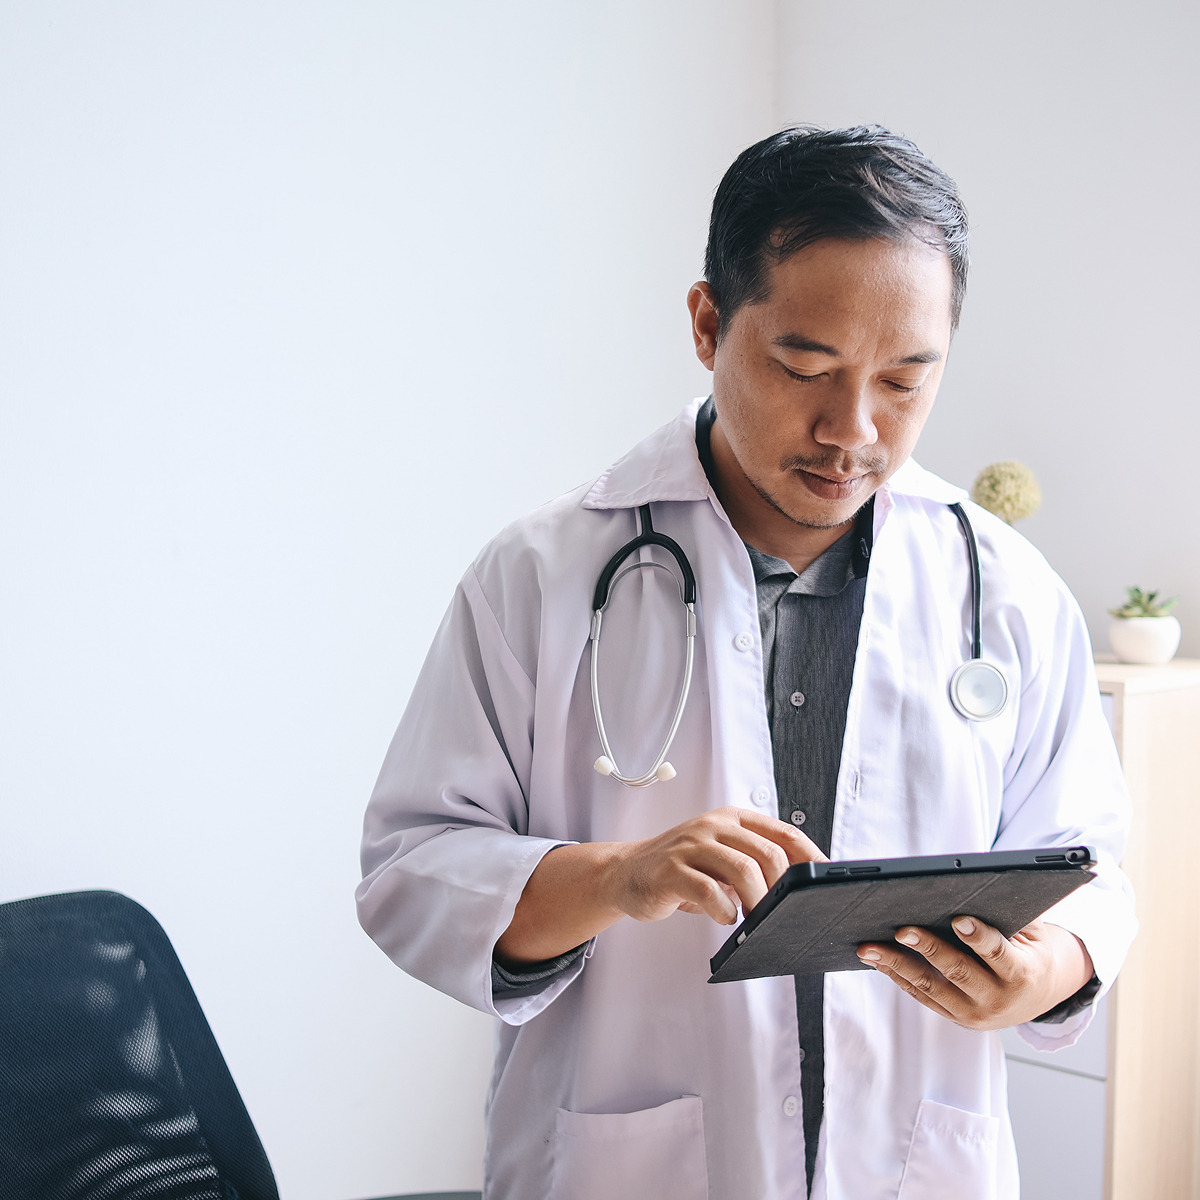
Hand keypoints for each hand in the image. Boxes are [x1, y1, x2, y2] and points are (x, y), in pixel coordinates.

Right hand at [606, 806, 826, 924]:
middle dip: (781, 889)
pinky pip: (708, 891)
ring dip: (757, 902)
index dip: (810, 858)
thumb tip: (796, 890)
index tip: (825, 880)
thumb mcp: (720, 858)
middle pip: (768, 854)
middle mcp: (714, 826)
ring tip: (754, 920)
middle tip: (781, 912)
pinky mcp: (671, 869)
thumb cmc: (681, 869)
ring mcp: (691, 845)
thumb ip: (752, 865)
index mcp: (732, 819)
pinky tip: (724, 918)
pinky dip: (724, 911)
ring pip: (742, 869)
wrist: (625, 872)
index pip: (784, 833)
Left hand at [856, 917, 1093, 1030]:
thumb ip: (1009, 913)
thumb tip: (976, 884)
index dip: (979, 937)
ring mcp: (974, 1013)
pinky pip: (922, 996)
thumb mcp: (1033, 932)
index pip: (998, 954)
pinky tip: (877, 960)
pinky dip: (898, 977)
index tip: (959, 919)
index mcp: (1022, 975)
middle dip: (927, 948)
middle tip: (902, 929)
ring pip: (930, 987)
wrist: (1040, 996)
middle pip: (958, 971)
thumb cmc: (1031, 950)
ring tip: (870, 948)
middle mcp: (997, 999)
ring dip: (896, 966)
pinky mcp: (954, 1017)